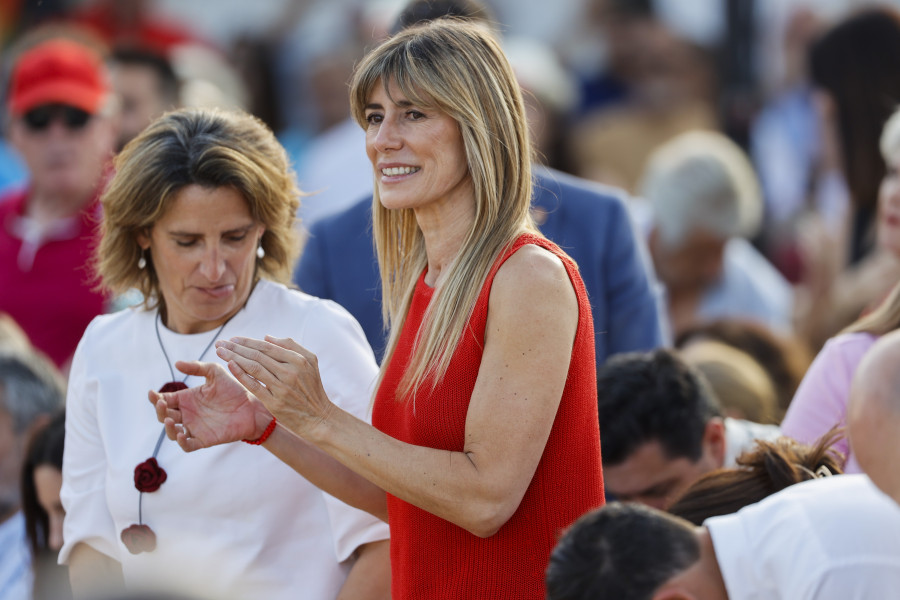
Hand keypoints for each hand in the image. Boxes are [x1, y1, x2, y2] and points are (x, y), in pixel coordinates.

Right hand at [149, 360, 272, 451]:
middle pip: (164, 415)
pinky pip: (188, 445)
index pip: (164, 400)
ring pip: (172, 432)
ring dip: (167, 428)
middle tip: (162, 403)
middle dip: (160, 410)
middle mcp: (187, 414)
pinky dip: (182, 442)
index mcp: (186, 399)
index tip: (152, 393)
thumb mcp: (215, 373)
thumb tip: (176, 363)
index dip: (156, 398)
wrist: (252, 406)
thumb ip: (197, 367)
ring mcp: (194, 428)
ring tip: (170, 419)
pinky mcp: (204, 439)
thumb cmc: (234, 388)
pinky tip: (181, 434)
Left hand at [214, 336, 335, 439]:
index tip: (233, 339)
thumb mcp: (310, 362)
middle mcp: (290, 372)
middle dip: (236, 347)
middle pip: (257, 355)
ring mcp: (282, 388)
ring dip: (233, 357)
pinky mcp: (275, 402)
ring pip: (253, 368)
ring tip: (220, 352)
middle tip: (220, 343)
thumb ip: (291, 346)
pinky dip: (241, 374)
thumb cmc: (312, 387)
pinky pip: (254, 386)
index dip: (248, 341)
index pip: (267, 347)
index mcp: (298, 360)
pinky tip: (230, 365)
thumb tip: (266, 337)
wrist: (318, 417)